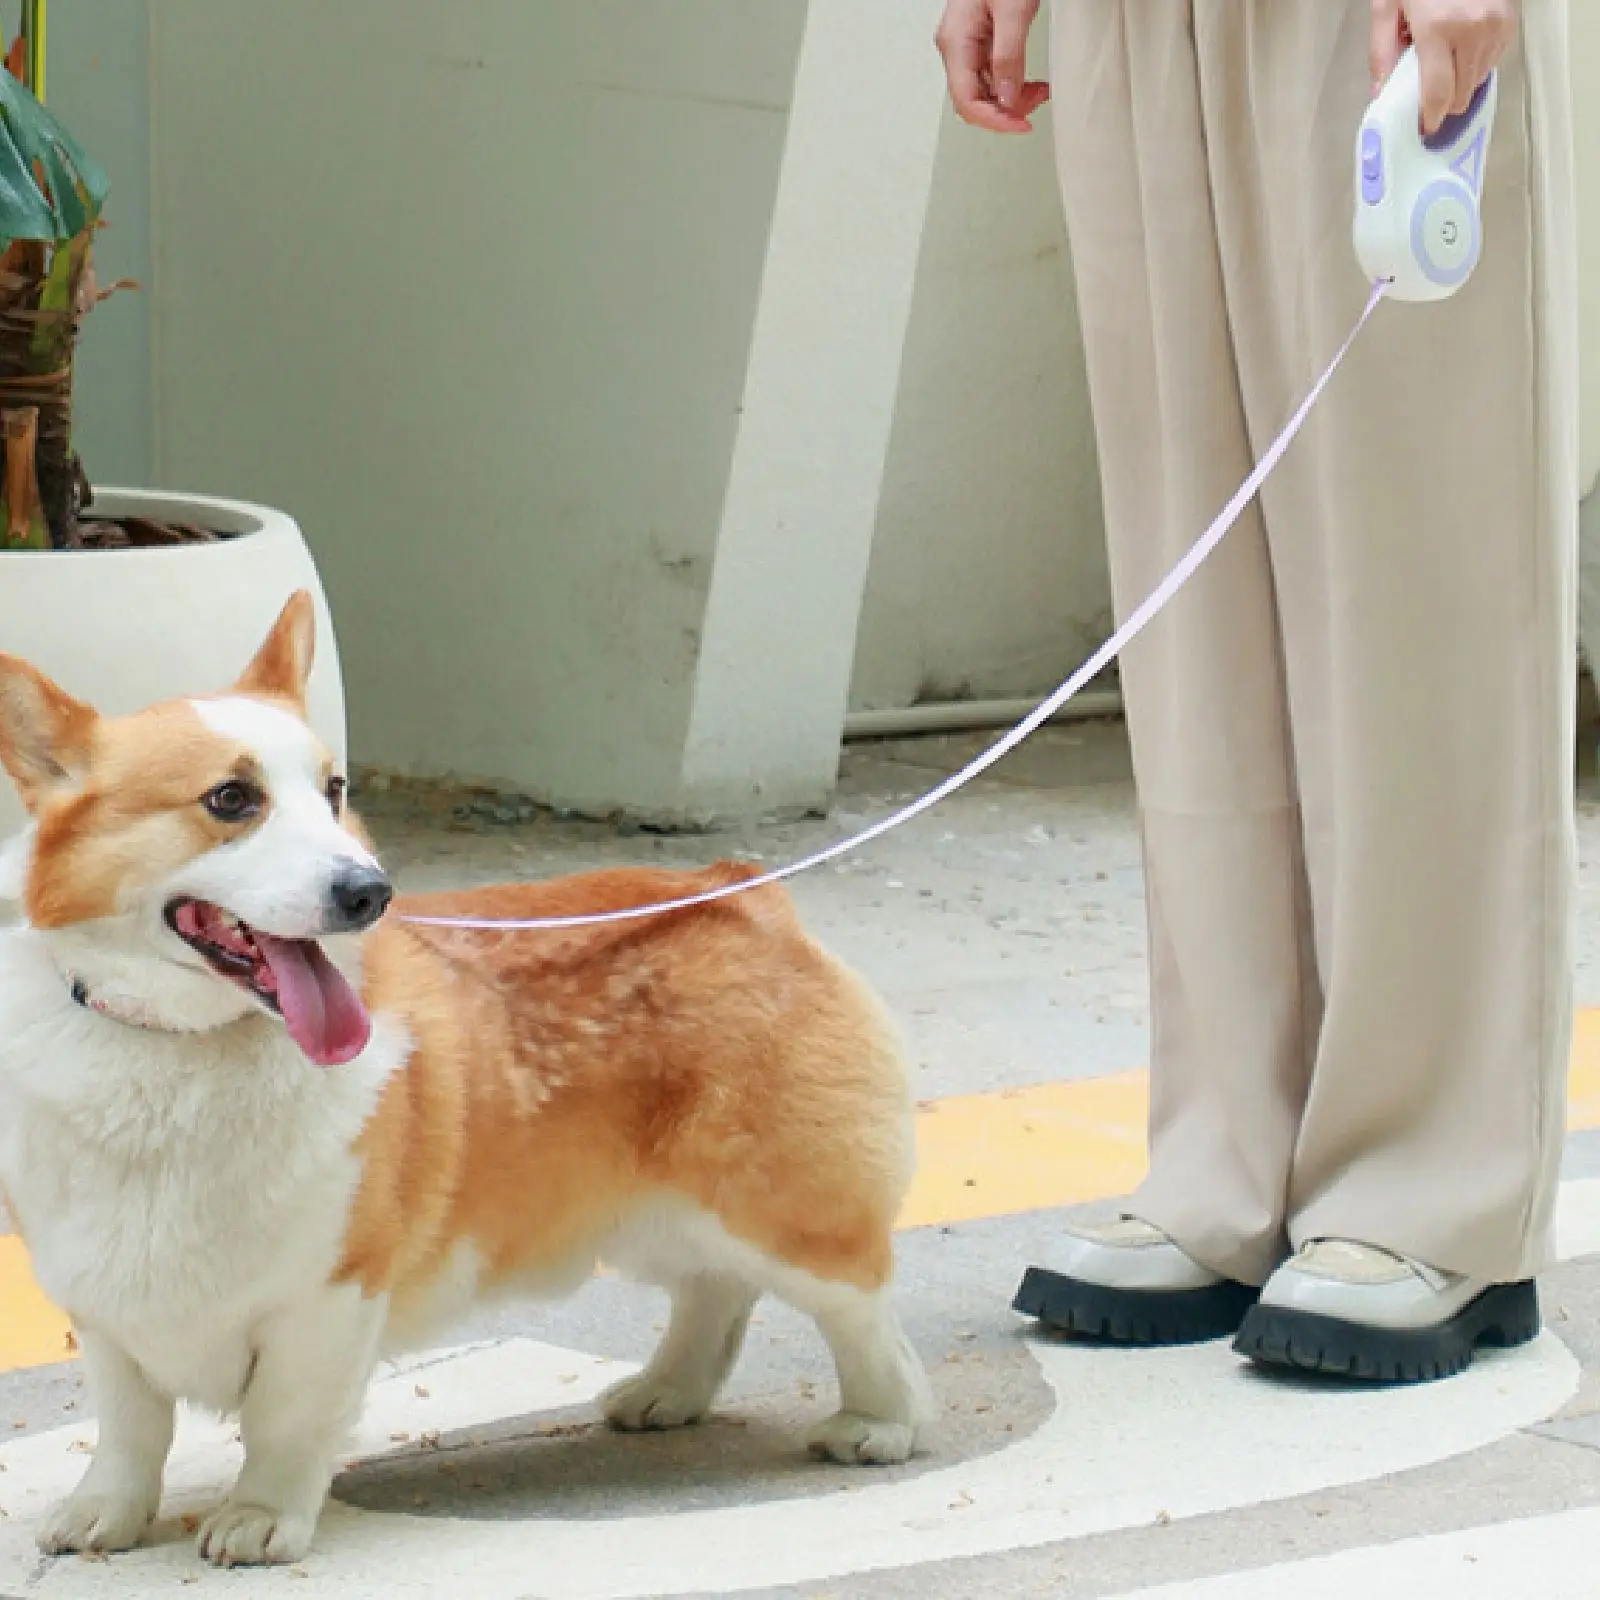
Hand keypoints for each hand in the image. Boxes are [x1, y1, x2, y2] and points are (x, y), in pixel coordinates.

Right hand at [935, 0, 1049, 133]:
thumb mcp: (1013, 10)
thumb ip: (1009, 56)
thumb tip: (1007, 100)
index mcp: (956, 42)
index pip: (967, 101)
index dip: (995, 120)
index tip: (1023, 125)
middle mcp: (956, 47)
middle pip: (975, 100)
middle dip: (1006, 110)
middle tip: (1035, 107)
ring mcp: (967, 45)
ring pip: (986, 91)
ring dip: (1013, 99)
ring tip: (1039, 92)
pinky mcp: (980, 41)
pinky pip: (993, 74)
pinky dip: (1014, 84)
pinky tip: (1031, 83)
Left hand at [1370, 0, 1519, 134]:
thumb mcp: (1388, 6)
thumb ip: (1382, 52)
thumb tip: (1381, 94)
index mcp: (1438, 29)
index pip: (1438, 94)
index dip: (1430, 118)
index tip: (1423, 128)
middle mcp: (1472, 30)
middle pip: (1461, 94)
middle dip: (1443, 102)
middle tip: (1427, 93)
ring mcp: (1496, 24)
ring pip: (1479, 79)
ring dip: (1460, 81)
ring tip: (1444, 59)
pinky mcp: (1510, 19)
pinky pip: (1494, 59)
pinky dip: (1477, 62)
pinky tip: (1461, 47)